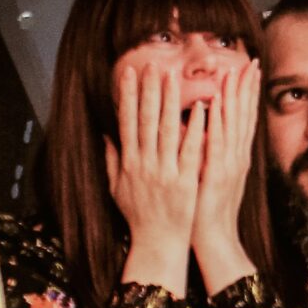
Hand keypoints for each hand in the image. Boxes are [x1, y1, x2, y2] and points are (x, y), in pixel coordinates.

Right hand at [105, 53, 203, 295]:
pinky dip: (195, 129)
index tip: (129, 73)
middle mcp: (145, 163)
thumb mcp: (117, 189)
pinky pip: (191, 150)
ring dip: (170, 101)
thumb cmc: (139, 216)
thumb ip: (111, 161)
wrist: (158, 243)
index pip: (127, 121)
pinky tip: (202, 108)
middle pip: (146, 120)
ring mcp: (165, 171)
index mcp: (129, 162)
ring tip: (174, 76)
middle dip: (149, 90)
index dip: (128, 96)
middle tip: (153, 64)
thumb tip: (105, 136)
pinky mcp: (185, 181)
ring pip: (167, 130)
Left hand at [192, 60, 259, 297]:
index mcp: (235, 156)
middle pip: (244, 115)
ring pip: (233, 123)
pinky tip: (215, 102)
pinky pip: (216, 142)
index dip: (246, 93)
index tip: (247, 70)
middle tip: (250, 62)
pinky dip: (216, 121)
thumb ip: (208, 151)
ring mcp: (229, 164)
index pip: (243, 118)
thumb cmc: (207, 207)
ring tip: (236, 71)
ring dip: (234, 96)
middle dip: (247, 87)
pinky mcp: (217, 173)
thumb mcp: (210, 173)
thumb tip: (201, 129)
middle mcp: (237, 156)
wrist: (213, 237)